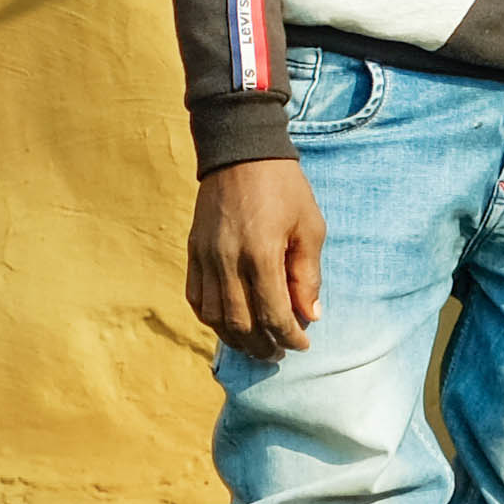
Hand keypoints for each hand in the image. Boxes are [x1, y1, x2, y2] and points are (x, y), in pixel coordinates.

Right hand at [186, 155, 325, 358]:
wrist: (241, 151)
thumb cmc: (284, 187)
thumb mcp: (310, 226)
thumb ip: (307, 275)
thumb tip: (310, 316)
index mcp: (261, 254)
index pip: (273, 314)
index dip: (289, 336)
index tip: (303, 345)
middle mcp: (227, 260)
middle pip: (241, 324)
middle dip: (263, 345)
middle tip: (279, 352)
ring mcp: (205, 257)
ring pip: (214, 317)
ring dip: (236, 338)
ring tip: (256, 345)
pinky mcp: (193, 251)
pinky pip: (195, 298)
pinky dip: (212, 319)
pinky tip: (229, 324)